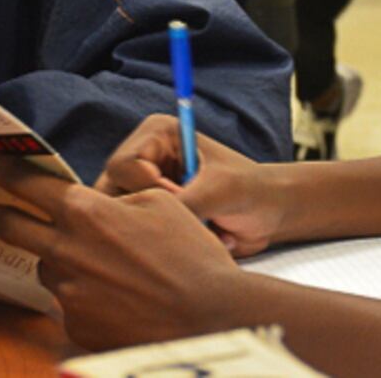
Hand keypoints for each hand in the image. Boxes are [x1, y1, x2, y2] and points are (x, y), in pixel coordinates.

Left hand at [0, 150, 244, 350]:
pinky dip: (87, 297)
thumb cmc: (191, 255)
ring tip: (109, 269)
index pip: (25, 183)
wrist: (211, 316)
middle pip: (10, 227)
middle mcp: (67, 251)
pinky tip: (122, 298)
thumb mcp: (158, 202)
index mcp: (86, 212)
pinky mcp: (76, 326)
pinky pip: (70, 303)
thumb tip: (96, 203)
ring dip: (63, 261)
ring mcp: (68, 292)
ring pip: (50, 267)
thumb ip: (114, 198)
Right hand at [97, 113, 286, 255]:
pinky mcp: (146, 215)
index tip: (182, 197)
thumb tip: (146, 222)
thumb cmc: (250, 190)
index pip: (122, 165)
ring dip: (156, 231)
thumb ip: (185, 202)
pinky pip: (132, 237)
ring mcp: (141, 189)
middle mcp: (142, 159)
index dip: (147, 189)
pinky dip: (161, 245)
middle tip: (186, 220)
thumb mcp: (219, 191)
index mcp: (156, 135)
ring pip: (119, 219)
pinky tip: (192, 241)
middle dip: (148, 214)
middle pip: (110, 192)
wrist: (269, 214)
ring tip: (194, 229)